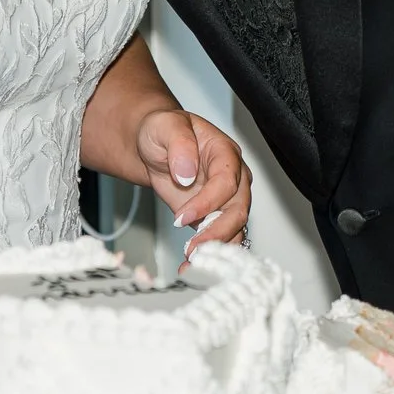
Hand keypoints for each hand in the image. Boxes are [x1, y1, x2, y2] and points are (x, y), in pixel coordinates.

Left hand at [136, 108, 252, 256]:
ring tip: (192, 264)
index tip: (182, 217)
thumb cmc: (163, 132)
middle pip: (238, 209)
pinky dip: (208, 255)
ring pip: (234, 229)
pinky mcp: (214, 217)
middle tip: (193, 249)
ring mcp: (225, 199)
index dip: (208, 202)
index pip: (227, 181)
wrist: (154, 146)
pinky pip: (220, 239)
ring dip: (215, 249)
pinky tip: (191, 267)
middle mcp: (232, 177)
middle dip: (217, 232)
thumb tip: (187, 172)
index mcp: (225, 152)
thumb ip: (179, 144)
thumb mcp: (166, 126)